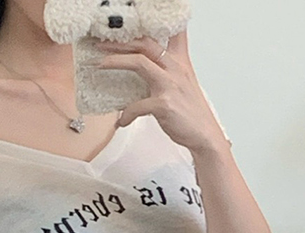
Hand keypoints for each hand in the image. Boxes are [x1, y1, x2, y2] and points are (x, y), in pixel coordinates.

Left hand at [95, 30, 226, 154]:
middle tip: (102, 44)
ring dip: (116, 61)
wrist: (205, 135)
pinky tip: (122, 121)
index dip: (151, 26)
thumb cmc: (191, 112)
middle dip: (121, 41)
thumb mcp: (183, 82)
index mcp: (180, 61)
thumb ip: (168, 68)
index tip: (130, 27)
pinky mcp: (164, 105)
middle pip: (146, 43)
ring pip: (139, 62)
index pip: (171, 32)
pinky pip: (136, 105)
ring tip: (100, 64)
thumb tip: (144, 65)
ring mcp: (170, 85)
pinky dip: (126, 114)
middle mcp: (175, 68)